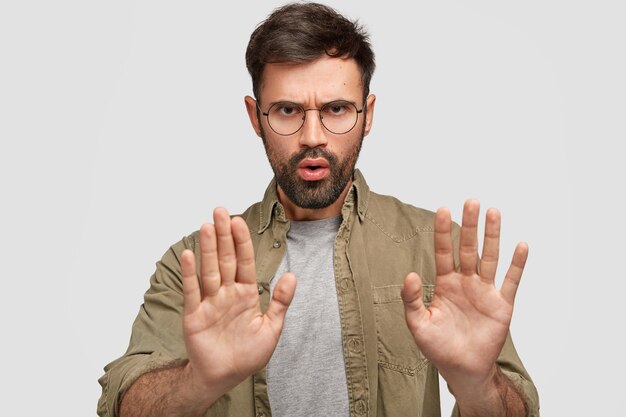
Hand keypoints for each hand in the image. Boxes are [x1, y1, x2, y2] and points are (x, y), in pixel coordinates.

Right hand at [180, 208, 295, 397]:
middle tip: (220, 211)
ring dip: (207, 248)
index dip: (242, 241)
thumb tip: (292, 276)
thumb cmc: (247, 354)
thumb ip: (280, 302)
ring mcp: (209, 302)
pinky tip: (188, 254)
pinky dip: (190, 274)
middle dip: (223, 235)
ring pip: (209, 270)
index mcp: (245, 293)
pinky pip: (192, 291)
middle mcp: (226, 293)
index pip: (244, 261)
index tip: (239, 221)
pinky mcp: (194, 315)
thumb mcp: (271, 328)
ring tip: (206, 226)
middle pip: (225, 259)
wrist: (224, 376)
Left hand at [401, 200, 527, 396]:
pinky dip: (517, 264)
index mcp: (445, 284)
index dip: (443, 231)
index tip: (443, 209)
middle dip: (469, 225)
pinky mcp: (502, 305)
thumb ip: (411, 299)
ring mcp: (485, 291)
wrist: (462, 369)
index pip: (443, 251)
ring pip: (490, 257)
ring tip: (493, 212)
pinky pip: (511, 281)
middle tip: (471, 201)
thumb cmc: (438, 347)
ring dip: (492, 236)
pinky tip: (521, 245)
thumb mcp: (418, 323)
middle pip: (468, 248)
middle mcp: (466, 282)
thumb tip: (410, 275)